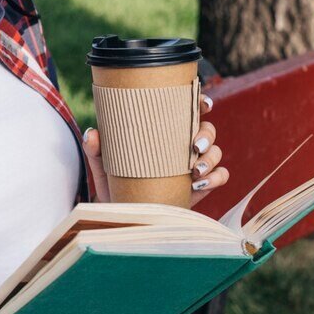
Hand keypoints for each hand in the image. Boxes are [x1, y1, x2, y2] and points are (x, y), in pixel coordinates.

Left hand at [81, 93, 227, 207]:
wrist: (120, 211)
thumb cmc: (113, 181)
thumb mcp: (103, 163)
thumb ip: (96, 148)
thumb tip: (93, 133)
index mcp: (162, 132)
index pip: (186, 111)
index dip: (200, 102)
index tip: (202, 103)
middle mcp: (182, 145)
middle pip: (207, 129)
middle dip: (207, 135)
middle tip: (194, 146)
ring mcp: (194, 165)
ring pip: (216, 152)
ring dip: (211, 158)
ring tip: (195, 171)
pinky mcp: (200, 187)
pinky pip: (220, 176)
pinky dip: (216, 177)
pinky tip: (200, 184)